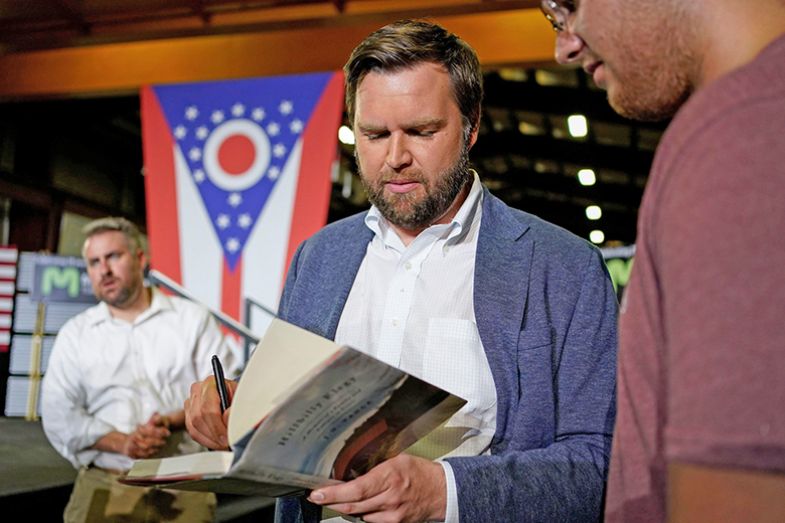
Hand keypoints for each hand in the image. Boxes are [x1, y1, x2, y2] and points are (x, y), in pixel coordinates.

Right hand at [122, 421, 169, 458]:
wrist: (123, 444)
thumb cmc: (136, 434)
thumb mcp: (143, 426)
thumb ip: (151, 420)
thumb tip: (157, 412)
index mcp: (138, 431)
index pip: (150, 431)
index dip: (160, 432)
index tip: (168, 432)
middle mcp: (134, 439)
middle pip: (148, 441)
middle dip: (158, 441)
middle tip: (164, 441)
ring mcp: (132, 447)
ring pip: (145, 448)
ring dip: (154, 448)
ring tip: (161, 446)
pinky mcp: (132, 454)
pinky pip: (142, 455)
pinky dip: (149, 453)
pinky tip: (155, 451)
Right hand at [184, 376, 236, 448]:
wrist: (236, 397)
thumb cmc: (239, 396)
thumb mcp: (243, 399)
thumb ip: (237, 408)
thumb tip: (227, 417)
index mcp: (211, 383)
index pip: (208, 408)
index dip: (216, 426)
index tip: (226, 437)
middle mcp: (198, 391)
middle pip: (198, 419)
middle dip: (214, 435)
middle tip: (227, 442)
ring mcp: (191, 403)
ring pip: (193, 427)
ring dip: (210, 439)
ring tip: (223, 444)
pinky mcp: (189, 415)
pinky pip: (193, 432)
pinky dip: (205, 440)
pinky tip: (216, 442)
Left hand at [307, 454, 446, 522]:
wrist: (441, 491)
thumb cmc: (419, 472)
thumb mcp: (396, 460)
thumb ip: (374, 468)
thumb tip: (349, 471)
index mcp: (390, 477)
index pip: (355, 490)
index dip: (333, 494)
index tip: (317, 494)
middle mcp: (390, 498)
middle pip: (352, 506)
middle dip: (332, 502)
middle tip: (318, 497)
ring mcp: (393, 515)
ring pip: (359, 516)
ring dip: (347, 508)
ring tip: (340, 498)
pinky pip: (370, 522)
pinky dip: (362, 514)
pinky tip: (361, 506)